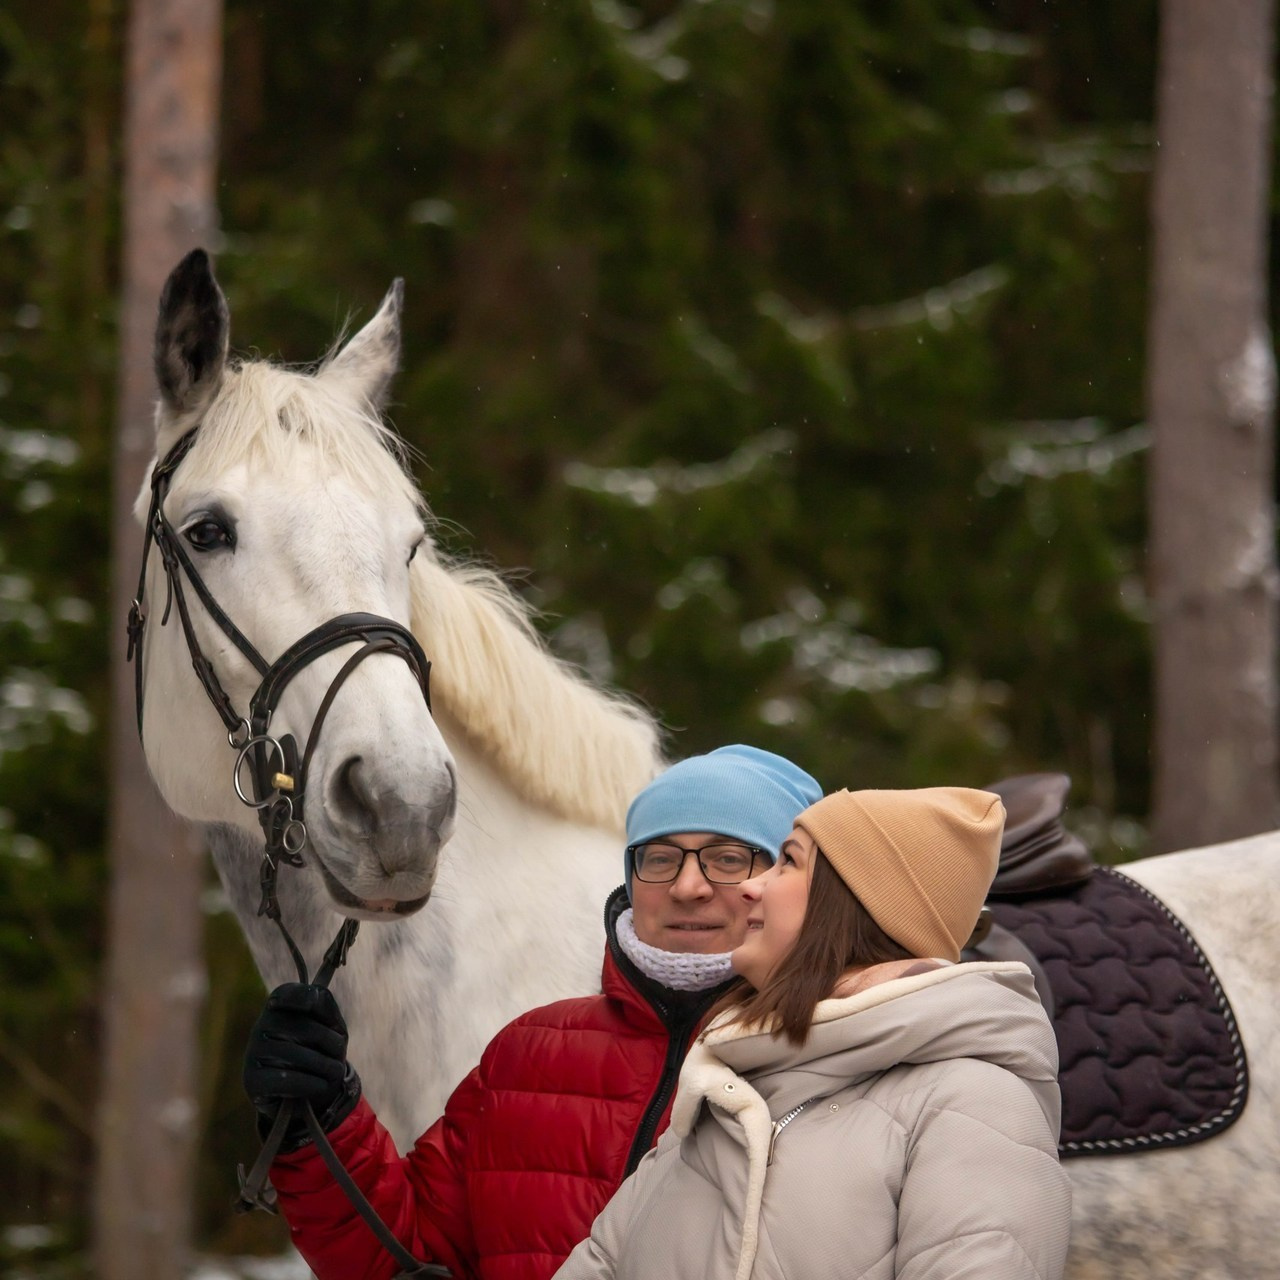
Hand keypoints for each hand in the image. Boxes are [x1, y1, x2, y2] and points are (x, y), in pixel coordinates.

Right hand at [243, 982, 360, 1148]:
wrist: (303, 1095)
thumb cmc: (320, 1050)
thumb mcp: (330, 1025)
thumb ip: (323, 1004)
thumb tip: (313, 994)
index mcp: (277, 1006)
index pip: (291, 994)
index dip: (305, 998)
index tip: (312, 1007)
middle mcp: (260, 1026)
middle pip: (307, 1029)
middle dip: (333, 1045)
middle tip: (339, 1057)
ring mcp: (252, 1053)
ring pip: (300, 1056)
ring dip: (327, 1068)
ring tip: (334, 1073)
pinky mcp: (251, 1080)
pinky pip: (287, 1079)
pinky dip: (312, 1085)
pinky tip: (320, 1087)